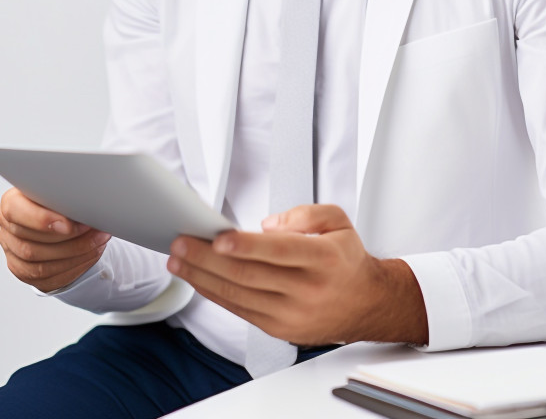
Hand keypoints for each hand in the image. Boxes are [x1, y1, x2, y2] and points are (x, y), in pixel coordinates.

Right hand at [0, 187, 111, 292]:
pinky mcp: (26, 272)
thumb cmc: (59, 197)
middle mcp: (8, 230)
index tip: (68, 223)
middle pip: (30, 246)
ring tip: (98, 239)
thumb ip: (64, 191)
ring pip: (41, 266)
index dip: (41, 220)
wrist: (60, 216)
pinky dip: (76, 266)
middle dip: (68, 240)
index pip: (14, 212)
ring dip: (76, 253)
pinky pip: (50, 277)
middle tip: (92, 228)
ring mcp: (14, 254)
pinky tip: (91, 252)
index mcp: (10, 203)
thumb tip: (88, 196)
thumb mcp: (59, 187)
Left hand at [166, 204, 427, 346]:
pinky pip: (240, 311)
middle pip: (250, 274)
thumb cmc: (346, 260)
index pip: (280, 251)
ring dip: (203, 278)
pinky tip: (199, 280)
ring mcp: (292, 314)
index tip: (219, 236)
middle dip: (209, 259)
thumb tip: (267, 225)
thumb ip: (305, 214)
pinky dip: (216, 294)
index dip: (247, 245)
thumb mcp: (338, 221)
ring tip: (179, 260)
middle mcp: (307, 290)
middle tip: (182, 243)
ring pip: (239, 295)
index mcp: (324, 259)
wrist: (366, 304)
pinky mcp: (279, 330)